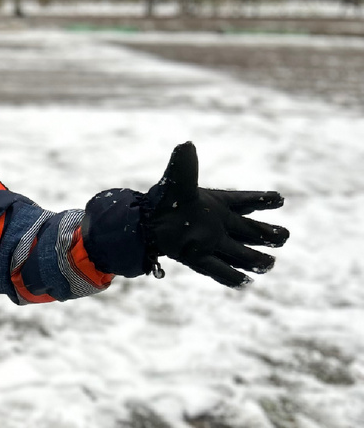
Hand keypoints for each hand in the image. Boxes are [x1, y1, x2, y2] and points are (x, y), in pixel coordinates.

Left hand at [144, 142, 288, 287]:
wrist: (144, 224)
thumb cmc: (164, 202)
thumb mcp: (176, 183)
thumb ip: (184, 167)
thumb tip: (186, 145)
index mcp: (218, 205)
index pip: (244, 201)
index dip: (261, 200)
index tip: (279, 198)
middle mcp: (219, 225)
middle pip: (249, 230)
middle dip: (267, 234)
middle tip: (284, 236)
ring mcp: (211, 244)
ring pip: (239, 252)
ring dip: (254, 258)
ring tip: (269, 263)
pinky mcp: (198, 259)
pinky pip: (218, 269)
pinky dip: (230, 276)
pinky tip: (244, 282)